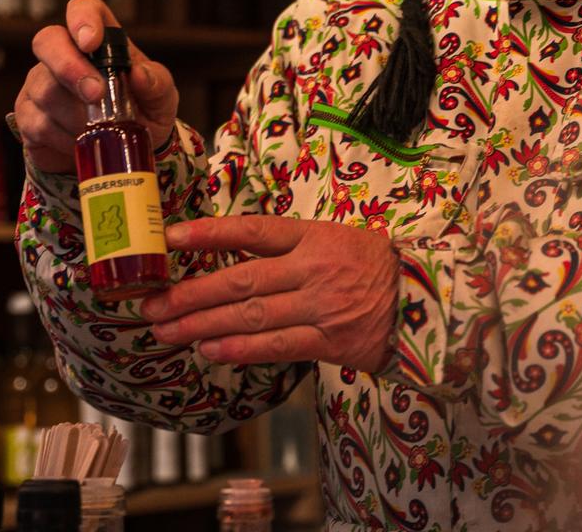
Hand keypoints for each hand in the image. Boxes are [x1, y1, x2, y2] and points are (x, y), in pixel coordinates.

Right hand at [13, 0, 178, 173]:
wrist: (121, 154)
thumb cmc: (142, 113)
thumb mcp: (161, 99)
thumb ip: (157, 83)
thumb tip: (140, 75)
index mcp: (100, 40)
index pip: (83, 8)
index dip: (82, 18)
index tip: (91, 42)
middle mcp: (64, 54)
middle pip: (47, 41)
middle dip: (68, 67)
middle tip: (95, 94)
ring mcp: (41, 83)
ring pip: (45, 89)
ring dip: (76, 114)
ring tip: (99, 129)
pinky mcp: (28, 115)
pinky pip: (37, 122)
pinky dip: (63, 137)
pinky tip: (79, 143)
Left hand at [141, 216, 398, 372]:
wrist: (429, 301)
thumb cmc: (375, 267)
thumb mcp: (336, 239)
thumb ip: (289, 247)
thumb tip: (232, 255)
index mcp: (313, 236)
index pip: (252, 231)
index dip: (209, 234)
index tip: (171, 238)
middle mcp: (313, 269)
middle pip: (240, 279)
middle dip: (190, 293)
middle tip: (151, 303)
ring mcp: (321, 306)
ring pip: (251, 316)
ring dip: (203, 325)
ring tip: (167, 330)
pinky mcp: (331, 341)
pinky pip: (277, 346)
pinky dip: (240, 350)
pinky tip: (210, 350)